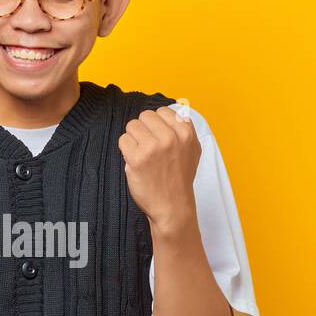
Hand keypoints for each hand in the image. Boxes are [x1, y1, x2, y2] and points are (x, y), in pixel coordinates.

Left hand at [117, 106, 199, 231]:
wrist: (173, 206)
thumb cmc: (180, 179)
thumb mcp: (192, 150)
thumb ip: (184, 129)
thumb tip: (178, 109)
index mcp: (185, 132)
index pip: (162, 111)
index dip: (157, 125)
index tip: (159, 138)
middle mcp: (170, 137)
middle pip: (145, 116)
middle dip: (144, 130)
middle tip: (148, 148)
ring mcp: (153, 147)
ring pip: (132, 126)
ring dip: (133, 139)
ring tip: (142, 155)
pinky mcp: (137, 158)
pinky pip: (123, 140)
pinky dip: (126, 150)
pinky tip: (136, 162)